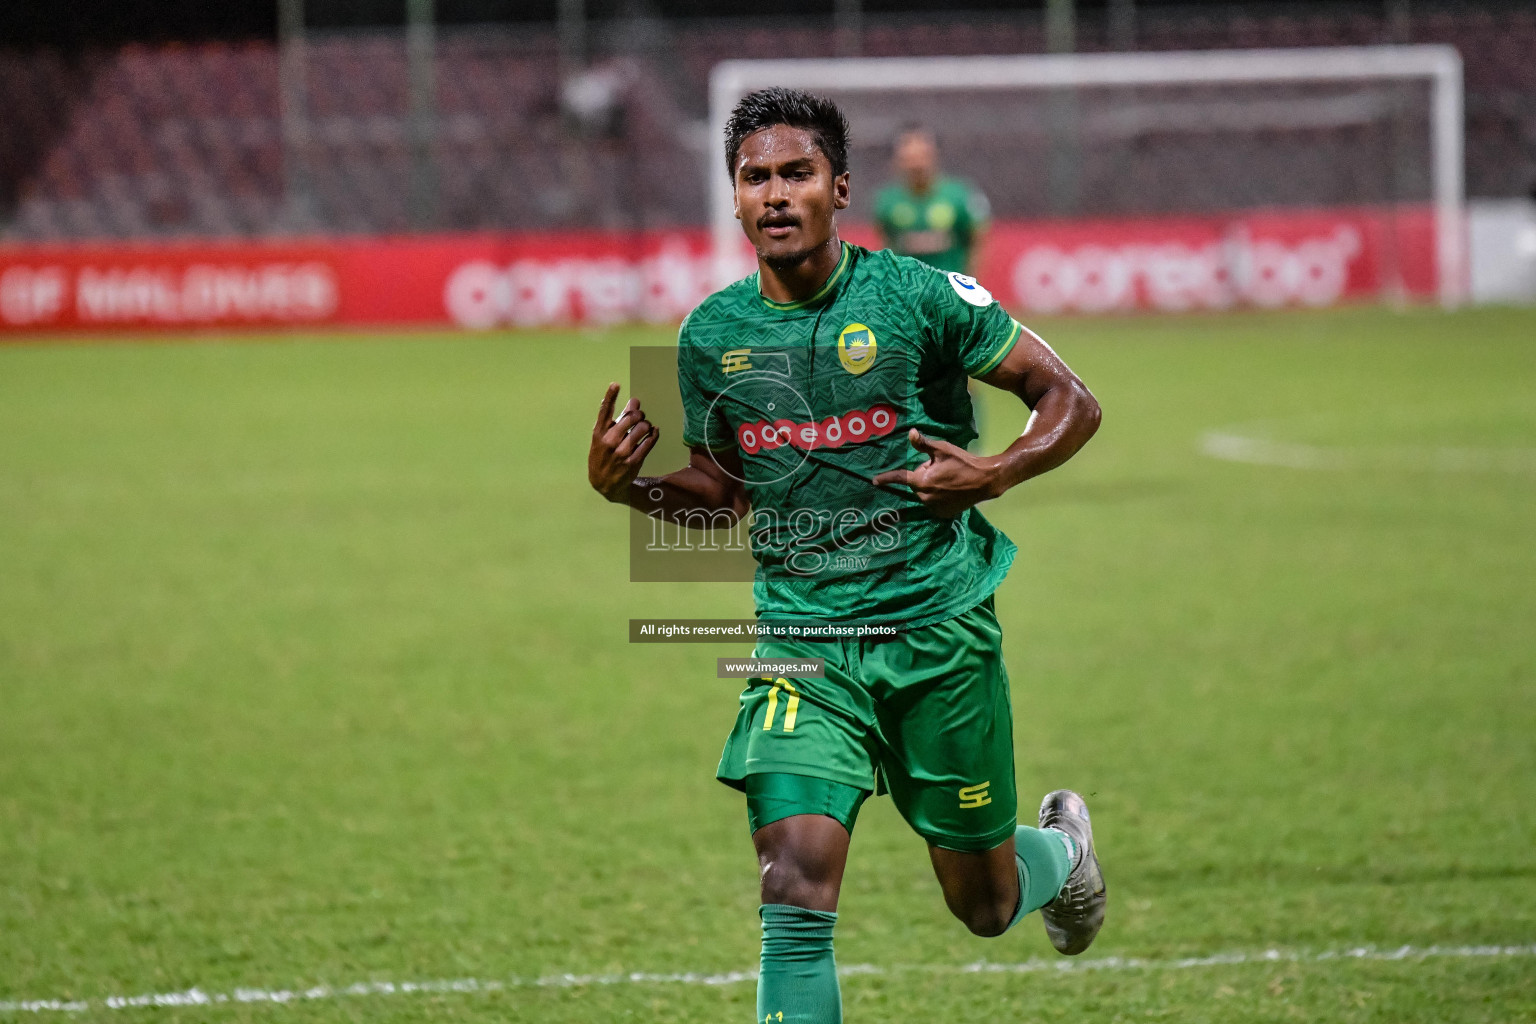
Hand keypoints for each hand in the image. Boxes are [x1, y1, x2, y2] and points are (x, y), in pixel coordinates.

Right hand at [588, 383, 658, 502]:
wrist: (602, 483)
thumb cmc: (603, 455)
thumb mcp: (603, 438)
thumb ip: (618, 419)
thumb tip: (634, 401)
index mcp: (599, 433)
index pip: (604, 411)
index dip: (610, 396)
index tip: (616, 384)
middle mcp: (609, 441)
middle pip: (631, 417)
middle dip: (638, 414)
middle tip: (639, 418)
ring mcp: (621, 452)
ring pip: (642, 428)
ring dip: (647, 425)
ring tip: (645, 428)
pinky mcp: (633, 461)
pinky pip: (649, 442)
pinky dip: (654, 434)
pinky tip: (653, 432)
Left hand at [871, 429, 1000, 518]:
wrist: (985, 480)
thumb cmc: (963, 462)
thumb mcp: (943, 450)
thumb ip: (923, 444)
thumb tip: (910, 433)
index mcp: (921, 482)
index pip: (900, 478)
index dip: (886, 478)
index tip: (874, 481)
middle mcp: (924, 498)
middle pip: (917, 483)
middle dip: (925, 476)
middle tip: (942, 469)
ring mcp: (934, 508)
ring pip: (926, 493)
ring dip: (932, 487)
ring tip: (950, 479)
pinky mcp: (943, 514)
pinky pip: (935, 503)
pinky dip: (940, 497)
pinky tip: (952, 490)